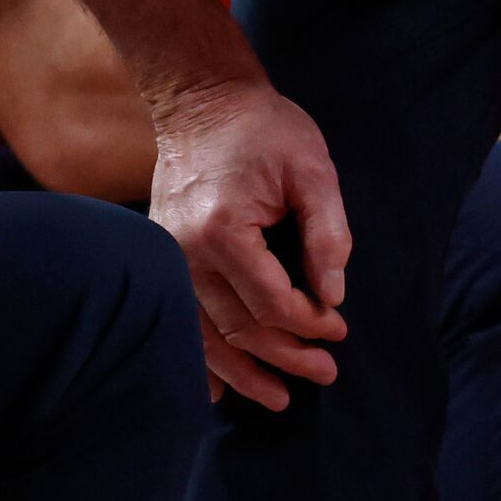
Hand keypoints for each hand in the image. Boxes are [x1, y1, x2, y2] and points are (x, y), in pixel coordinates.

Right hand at [150, 78, 350, 409]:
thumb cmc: (264, 130)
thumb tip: (333, 294)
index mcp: (225, 228)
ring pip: (205, 335)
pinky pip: (179, 318)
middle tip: (325, 374)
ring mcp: (167, 255)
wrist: (202, 101)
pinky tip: (216, 393)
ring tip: (279, 398)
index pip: (272, 302)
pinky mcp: (161, 255)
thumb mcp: (312, 169)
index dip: (311, 325)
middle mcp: (186, 250)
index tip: (339, 330)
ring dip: (243, 373)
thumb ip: (327, 233)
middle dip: (287, 357)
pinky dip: (198, 359)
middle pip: (240, 328)